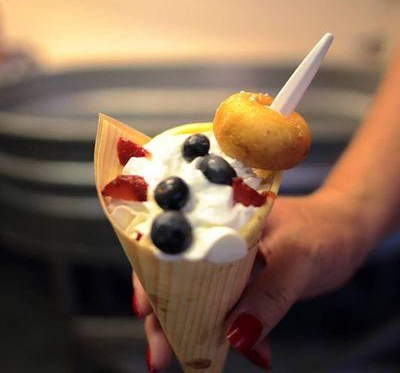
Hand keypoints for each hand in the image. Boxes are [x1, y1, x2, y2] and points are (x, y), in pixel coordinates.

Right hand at [132, 187, 369, 370]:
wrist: (343, 232)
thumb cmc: (323, 232)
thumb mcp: (298, 261)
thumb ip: (268, 296)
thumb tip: (234, 337)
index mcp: (222, 218)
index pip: (177, 245)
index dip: (155, 276)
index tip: (144, 310)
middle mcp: (218, 237)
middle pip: (180, 275)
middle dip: (167, 316)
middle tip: (160, 355)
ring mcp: (229, 260)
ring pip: (200, 295)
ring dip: (194, 329)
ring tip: (192, 362)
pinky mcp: (242, 279)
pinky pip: (226, 306)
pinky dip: (229, 331)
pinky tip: (242, 349)